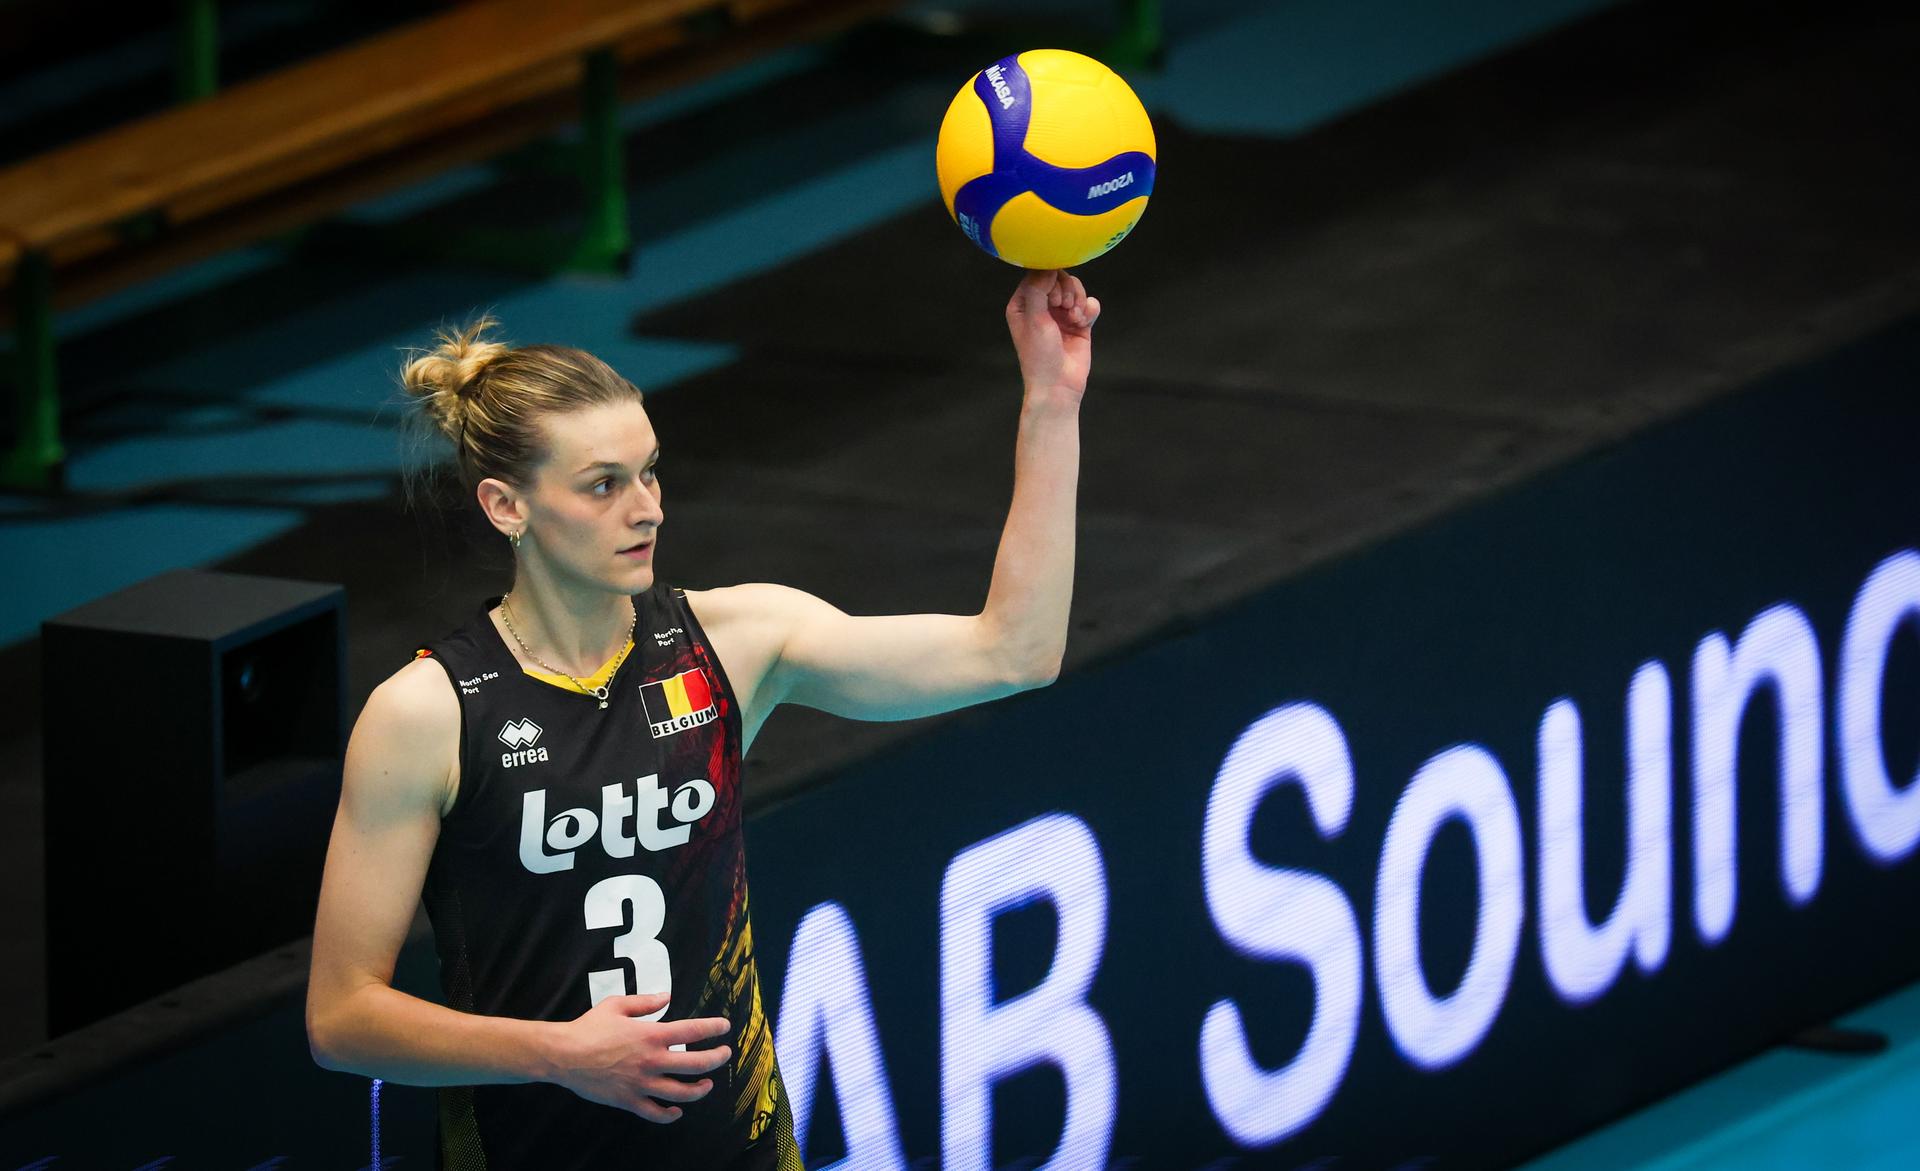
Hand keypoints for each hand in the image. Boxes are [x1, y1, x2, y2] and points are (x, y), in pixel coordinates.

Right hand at [549, 992, 731, 1122]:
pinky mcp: (629, 1100)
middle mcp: (652, 1060)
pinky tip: (677, 1111)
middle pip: (697, 1064)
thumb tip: (666, 996)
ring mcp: (642, 1083)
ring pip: (682, 1093)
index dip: (714, 1028)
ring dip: (700, 1090)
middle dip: (717, 1059)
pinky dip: (670, 1115)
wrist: (564, 1055)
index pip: (693, 1031)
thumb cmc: (589, 1028)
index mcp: (652, 1035)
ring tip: (707, 1084)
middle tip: (725, 1054)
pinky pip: (655, 1113)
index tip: (724, 1027)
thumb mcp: (617, 1005)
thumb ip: (645, 1002)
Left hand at [1006, 268, 1099, 402]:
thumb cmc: (1039, 356)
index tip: (1054, 298)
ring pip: (1076, 289)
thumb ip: (1039, 289)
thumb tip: (1049, 266)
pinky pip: (1089, 304)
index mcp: (1023, 303)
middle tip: (1064, 308)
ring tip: (1074, 319)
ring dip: (1079, 300)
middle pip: (1060, 278)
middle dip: (1067, 291)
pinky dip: (1090, 310)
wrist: (1058, 385)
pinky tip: (1083, 323)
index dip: (1051, 280)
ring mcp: (1061, 314)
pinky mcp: (1079, 323)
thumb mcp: (1034, 319)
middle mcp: (1042, 306)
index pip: (1039, 274)